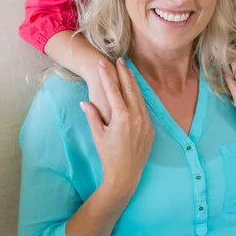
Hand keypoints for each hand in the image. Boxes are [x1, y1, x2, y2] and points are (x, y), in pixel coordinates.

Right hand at [81, 58, 154, 200]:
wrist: (125, 176)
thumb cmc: (108, 156)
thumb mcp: (98, 135)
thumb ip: (92, 116)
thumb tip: (85, 102)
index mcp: (122, 117)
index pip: (113, 91)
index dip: (107, 76)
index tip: (102, 63)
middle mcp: (136, 117)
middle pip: (130, 89)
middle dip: (123, 73)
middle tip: (119, 60)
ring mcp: (145, 122)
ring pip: (140, 97)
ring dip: (133, 83)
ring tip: (128, 70)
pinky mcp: (150, 128)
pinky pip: (144, 107)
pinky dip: (140, 96)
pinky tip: (136, 91)